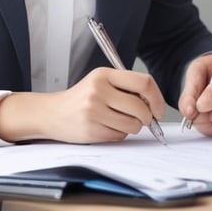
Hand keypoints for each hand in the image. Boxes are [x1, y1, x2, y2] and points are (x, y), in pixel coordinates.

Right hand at [0, 67, 165, 143]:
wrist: (53, 113)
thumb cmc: (81, 98)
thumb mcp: (100, 82)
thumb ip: (125, 87)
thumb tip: (154, 102)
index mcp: (104, 74)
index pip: (143, 82)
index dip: (157, 97)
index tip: (159, 108)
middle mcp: (98, 90)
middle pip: (141, 107)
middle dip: (147, 117)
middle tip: (143, 118)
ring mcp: (94, 111)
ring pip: (133, 124)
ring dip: (133, 127)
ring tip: (119, 120)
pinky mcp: (92, 130)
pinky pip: (120, 136)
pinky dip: (120, 134)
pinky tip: (107, 127)